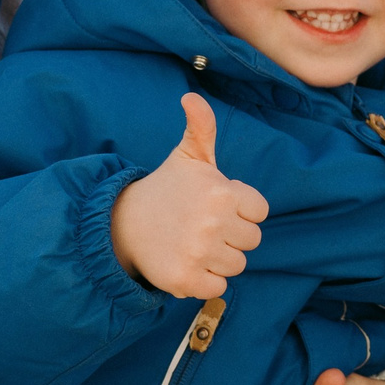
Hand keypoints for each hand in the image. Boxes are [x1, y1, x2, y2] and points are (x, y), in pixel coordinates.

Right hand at [110, 94, 268, 298]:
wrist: (125, 222)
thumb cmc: (168, 188)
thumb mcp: (188, 156)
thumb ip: (202, 127)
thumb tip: (191, 97)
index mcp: (221, 192)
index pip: (259, 212)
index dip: (241, 210)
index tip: (218, 206)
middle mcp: (213, 222)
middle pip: (251, 241)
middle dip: (231, 235)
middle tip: (203, 225)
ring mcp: (199, 252)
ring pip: (236, 265)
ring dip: (219, 258)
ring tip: (193, 242)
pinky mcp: (185, 279)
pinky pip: (218, 287)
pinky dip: (205, 280)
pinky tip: (187, 261)